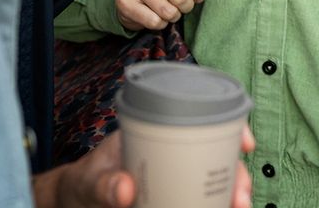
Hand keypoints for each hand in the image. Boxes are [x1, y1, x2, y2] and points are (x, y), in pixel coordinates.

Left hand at [33, 125, 255, 207]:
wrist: (73, 205)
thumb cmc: (79, 185)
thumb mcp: (87, 182)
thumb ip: (101, 185)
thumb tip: (124, 190)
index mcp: (155, 132)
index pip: (200, 119)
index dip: (231, 126)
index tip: (245, 143)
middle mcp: (171, 153)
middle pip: (216, 157)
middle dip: (236, 175)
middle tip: (241, 197)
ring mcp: (174, 179)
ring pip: (213, 184)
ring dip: (229, 196)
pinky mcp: (172, 199)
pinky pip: (198, 201)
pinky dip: (213, 206)